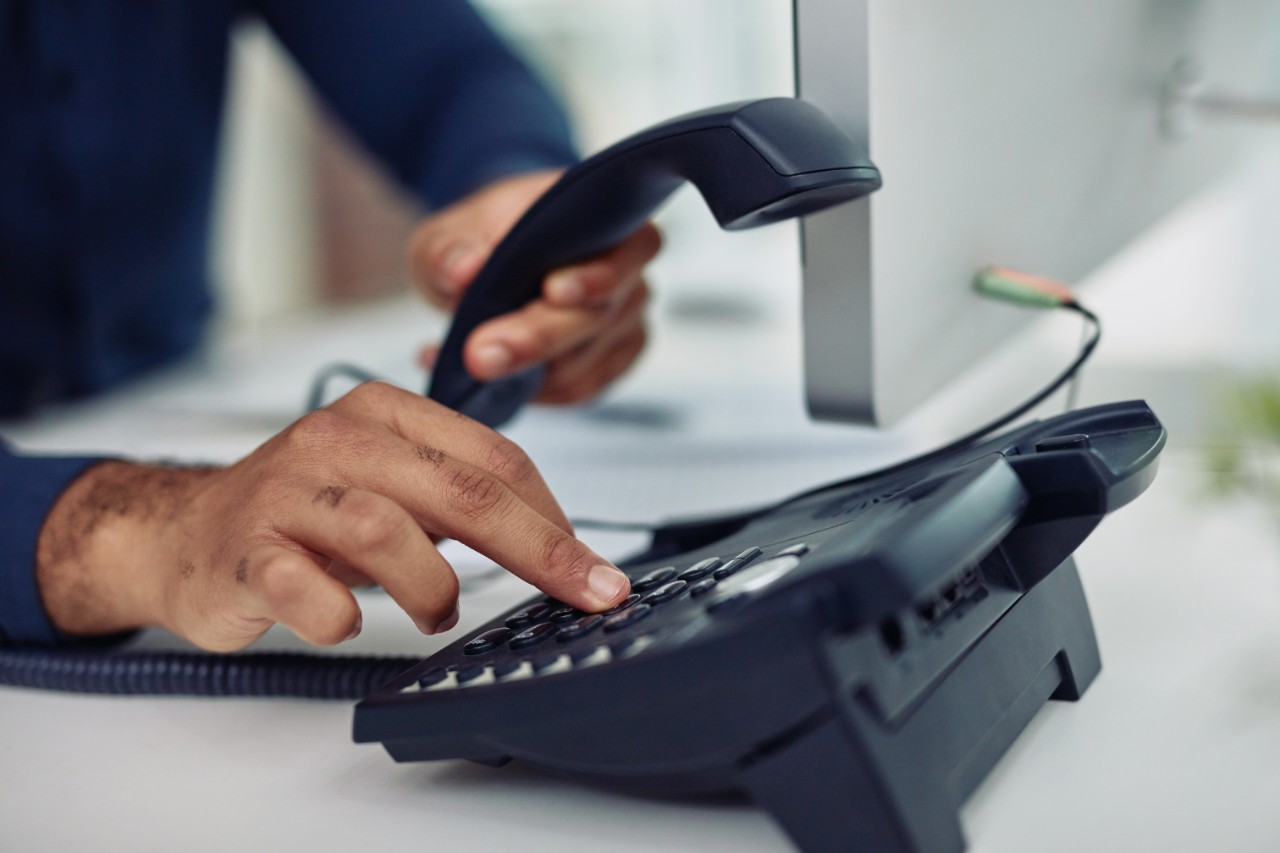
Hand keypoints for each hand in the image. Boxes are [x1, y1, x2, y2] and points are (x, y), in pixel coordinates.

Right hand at [35, 383, 631, 651]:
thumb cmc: (305, 514)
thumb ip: (461, 498)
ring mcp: (287, 493)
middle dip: (539, 550)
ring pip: (389, 533)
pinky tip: (344, 620)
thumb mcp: (391, 484)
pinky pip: (306, 590)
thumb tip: (560, 544)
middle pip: (462, 492)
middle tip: (586, 594)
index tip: (595, 569)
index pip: (495, 459)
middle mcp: (338, 439)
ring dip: (433, 589)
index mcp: (386, 412)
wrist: (184, 534)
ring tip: (436, 612)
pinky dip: (340, 616)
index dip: (555, 519)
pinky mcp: (245, 550)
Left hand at [409, 170, 661, 404]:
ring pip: (588, 358)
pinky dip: (537, 390)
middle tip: (482, 355)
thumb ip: (450, 250)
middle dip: (539, 337)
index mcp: (603, 216)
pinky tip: (500, 380)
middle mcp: (629, 266)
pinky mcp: (615, 357)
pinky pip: (582, 387)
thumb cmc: (480, 244)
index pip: (628, 245)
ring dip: (529, 369)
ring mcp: (626, 315)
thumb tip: (465, 269)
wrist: (485, 272)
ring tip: (470, 360)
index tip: (551, 292)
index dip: (594, 275)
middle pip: (600, 313)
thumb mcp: (447, 237)